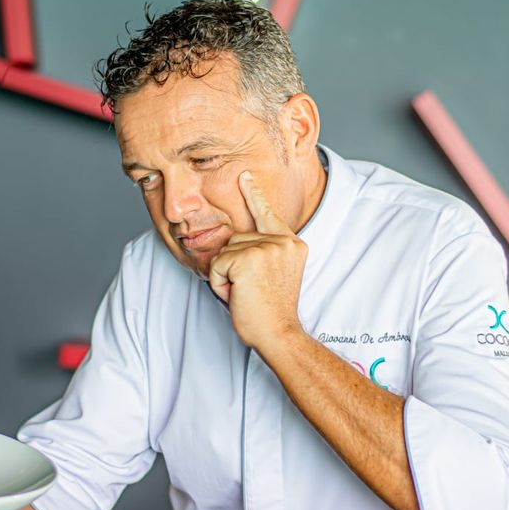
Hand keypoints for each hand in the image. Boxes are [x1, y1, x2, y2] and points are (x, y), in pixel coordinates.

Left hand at [208, 171, 307, 348]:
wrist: (278, 333)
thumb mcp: (273, 273)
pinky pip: (216, 264)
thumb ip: (262, 252)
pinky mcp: (248, 258)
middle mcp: (283, 241)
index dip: (253, 193)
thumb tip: (234, 240)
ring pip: (224, 251)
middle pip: (236, 238)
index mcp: (292, 244)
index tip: (244, 176)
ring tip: (246, 293)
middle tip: (250, 290)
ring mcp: (267, 247)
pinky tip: (237, 294)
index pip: (268, 213)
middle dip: (233, 265)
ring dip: (226, 275)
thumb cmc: (272, 310)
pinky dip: (219, 283)